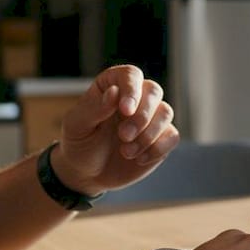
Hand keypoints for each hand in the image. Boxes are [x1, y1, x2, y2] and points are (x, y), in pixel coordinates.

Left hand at [51, 65, 180, 194]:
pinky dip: (157, 148)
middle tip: (124, 136)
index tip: (125, 110)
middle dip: (141, 116)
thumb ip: (94, 108)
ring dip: (148, 134)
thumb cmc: (79, 143)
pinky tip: (139, 159)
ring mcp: (150, 117)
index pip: (130, 75)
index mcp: (112, 85)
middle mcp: (136, 97)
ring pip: (166, 112)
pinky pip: (172, 136)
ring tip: (126, 152)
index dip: (131, 90)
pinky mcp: (161, 137)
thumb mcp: (77, 126)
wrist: (88, 173)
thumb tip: (114, 91)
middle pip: (153, 91)